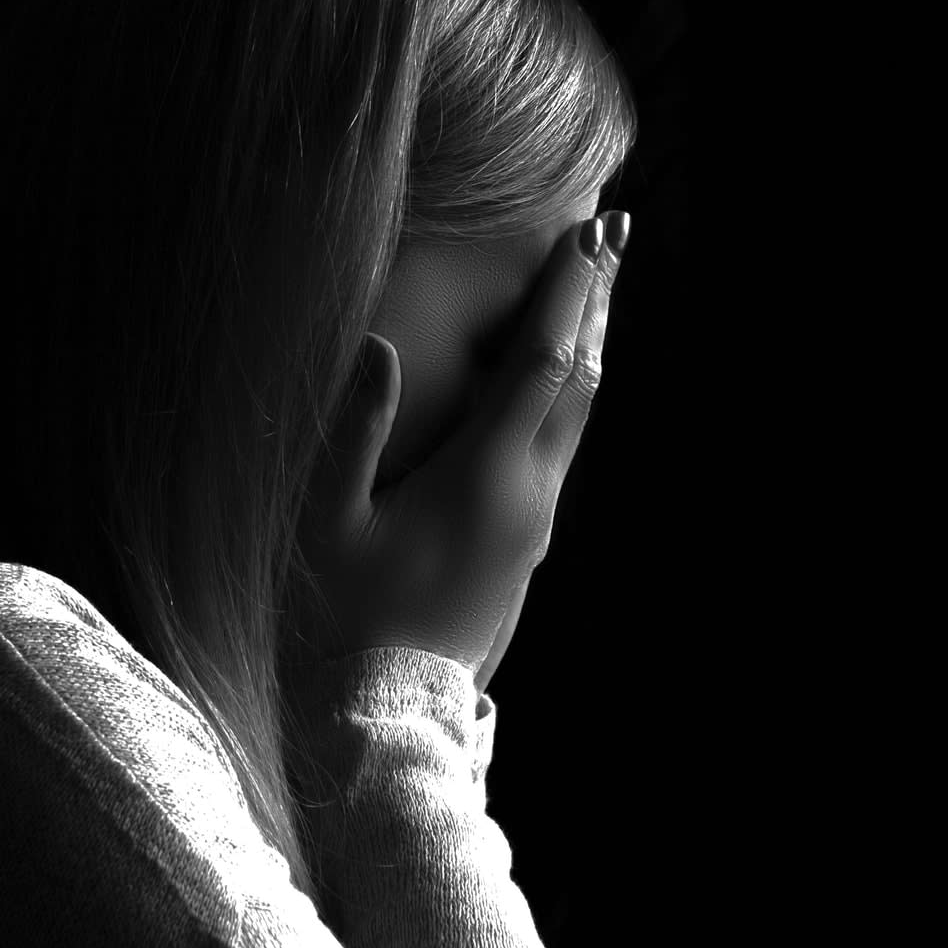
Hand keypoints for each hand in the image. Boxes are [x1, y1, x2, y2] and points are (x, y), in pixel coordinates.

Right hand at [297, 213, 625, 676]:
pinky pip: (564, 444)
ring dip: (591, 341)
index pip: (544, 361)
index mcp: (487, 476)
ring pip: (581, 413)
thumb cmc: (340, 619)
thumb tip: (379, 344)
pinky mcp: (528, 541)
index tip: (591, 232)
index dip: (568, 292)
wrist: (384, 715)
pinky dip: (572, 387)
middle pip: (583, 377)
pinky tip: (561, 372)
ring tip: (598, 285)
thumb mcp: (330, 522)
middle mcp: (530, 493)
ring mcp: (536, 521)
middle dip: (597, 300)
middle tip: (617, 233)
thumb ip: (356, 430)